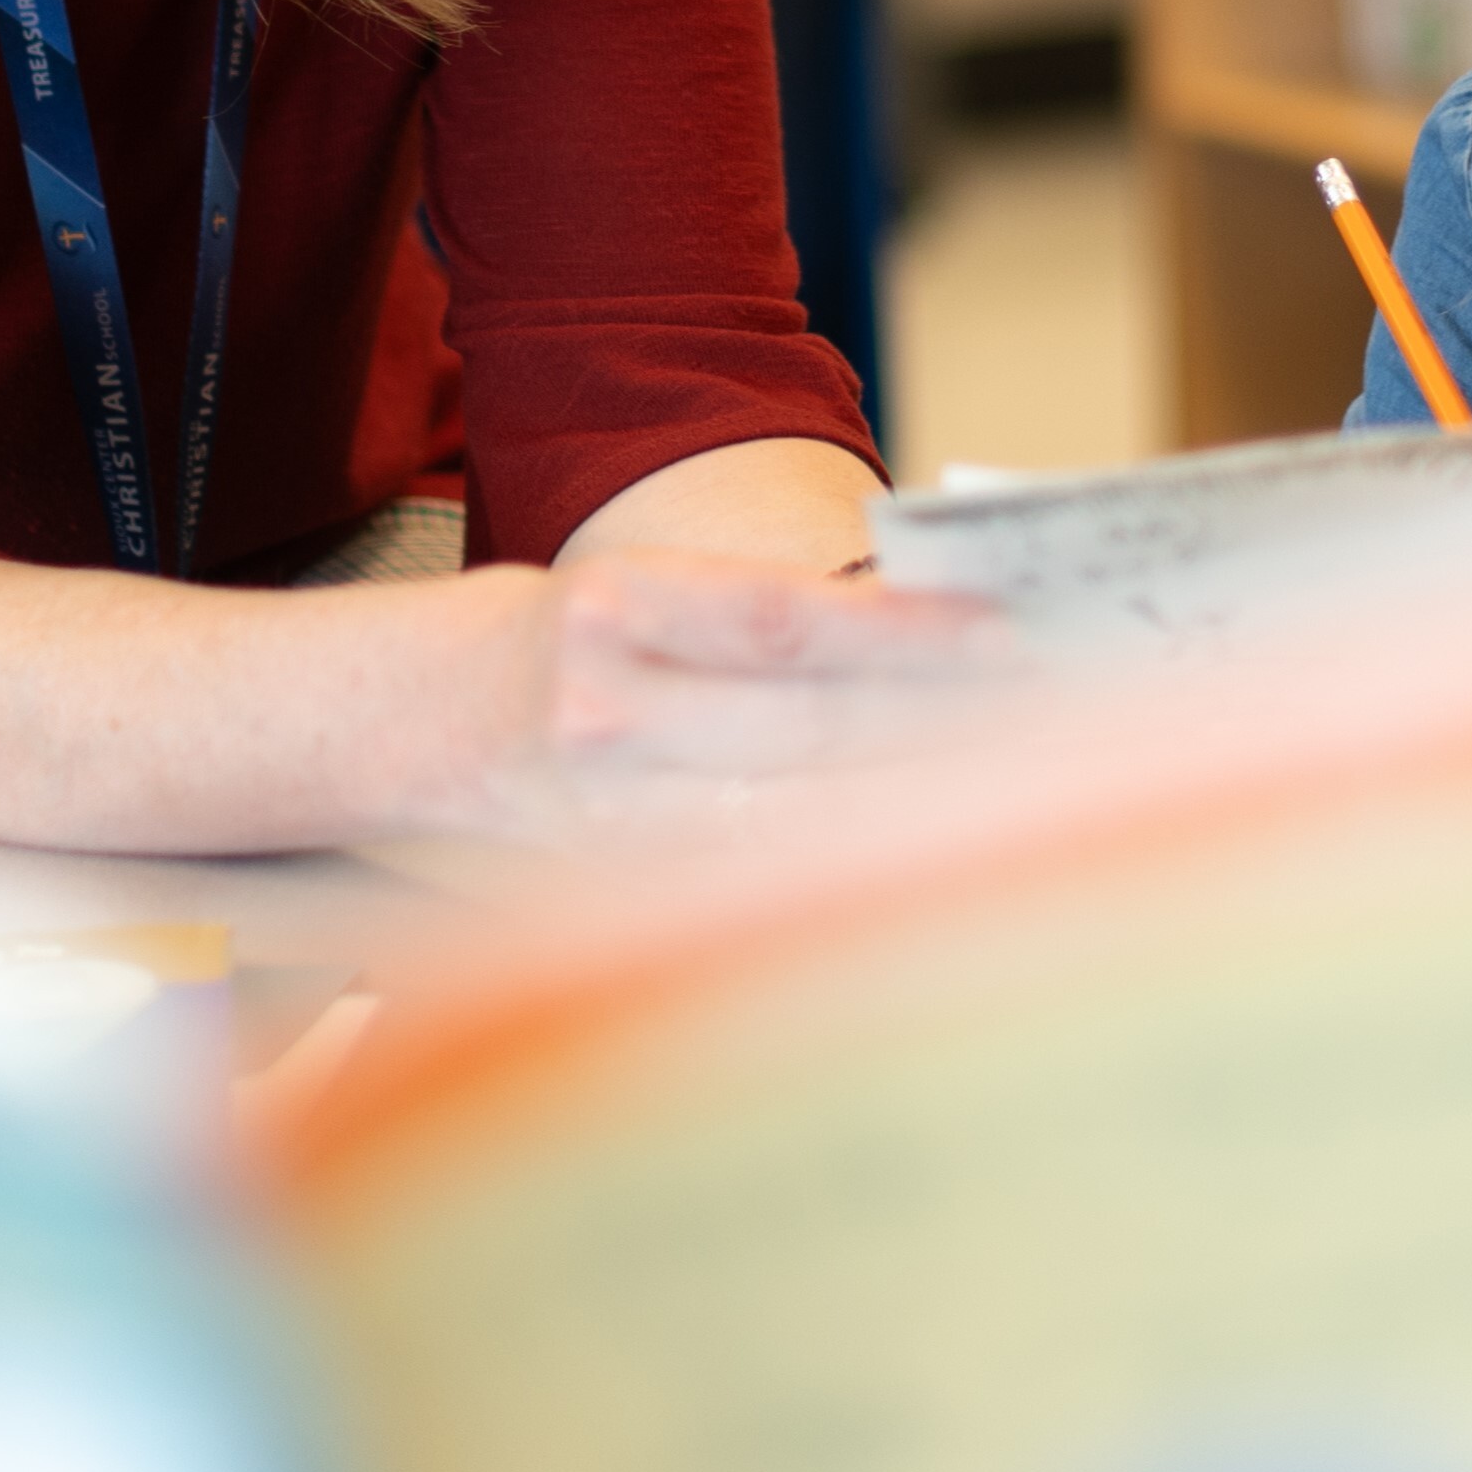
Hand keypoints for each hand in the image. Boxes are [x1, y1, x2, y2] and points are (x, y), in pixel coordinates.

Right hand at [454, 548, 1002, 839]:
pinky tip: (932, 859)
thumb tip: (934, 629)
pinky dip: (855, 867)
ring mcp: (611, 812)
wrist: (410, 721)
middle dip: (945, 726)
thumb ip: (767, 614)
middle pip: (813, 730)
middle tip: (1061, 716)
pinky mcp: (621, 885)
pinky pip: (762, 877)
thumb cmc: (563, 634)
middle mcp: (609, 712)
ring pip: (801, 819)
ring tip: (1027, 789)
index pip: (793, 621)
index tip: (1006, 634)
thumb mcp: (646, 586)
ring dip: (920, 805)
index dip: (908, 633)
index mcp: (621, 607)